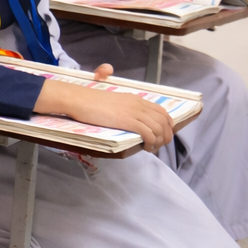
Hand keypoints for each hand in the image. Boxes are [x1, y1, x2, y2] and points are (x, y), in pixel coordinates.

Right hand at [36, 74, 173, 152]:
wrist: (79, 100)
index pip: (161, 111)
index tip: (163, 133)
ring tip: (152, 148)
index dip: (167, 124)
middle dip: (166, 135)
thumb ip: (124, 108)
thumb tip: (128, 119)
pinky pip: (149, 133)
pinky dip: (151, 142)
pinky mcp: (128, 121)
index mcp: (136, 99)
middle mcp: (139, 105)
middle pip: (164, 121)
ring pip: (159, 129)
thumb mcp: (113, 102)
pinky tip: (146, 147)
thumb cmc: (90, 101)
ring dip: (159, 141)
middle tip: (159, 145)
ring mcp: (134, 113)